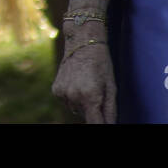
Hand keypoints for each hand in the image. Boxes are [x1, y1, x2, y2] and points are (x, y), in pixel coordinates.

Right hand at [52, 0, 115, 122]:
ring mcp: (62, 94)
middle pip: (86, 117)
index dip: (102, 125)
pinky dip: (72, 97)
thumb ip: (110, 110)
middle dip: (93, 111)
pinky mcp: (55, 90)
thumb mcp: (111, 86)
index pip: (96, 124)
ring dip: (82, 104)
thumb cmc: (101, 63)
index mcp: (90, 96)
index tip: (104, 122)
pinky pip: (67, 102)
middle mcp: (74, 97)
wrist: (81, 43)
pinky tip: (77, 84)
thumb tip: (110, 124)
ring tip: (87, 86)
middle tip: (98, 93)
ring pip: (76, 110)